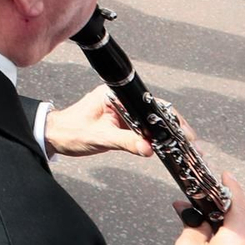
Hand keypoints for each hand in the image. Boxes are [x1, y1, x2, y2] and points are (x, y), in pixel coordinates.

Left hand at [43, 86, 182, 158]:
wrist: (54, 137)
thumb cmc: (71, 132)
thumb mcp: (100, 137)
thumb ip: (125, 142)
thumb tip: (148, 148)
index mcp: (114, 94)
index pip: (149, 103)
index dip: (169, 118)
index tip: (184, 132)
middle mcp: (120, 99)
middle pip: (153, 112)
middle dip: (172, 128)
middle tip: (189, 144)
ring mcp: (121, 111)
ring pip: (149, 122)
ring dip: (164, 135)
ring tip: (181, 149)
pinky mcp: (120, 122)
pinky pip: (141, 130)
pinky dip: (152, 139)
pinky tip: (164, 149)